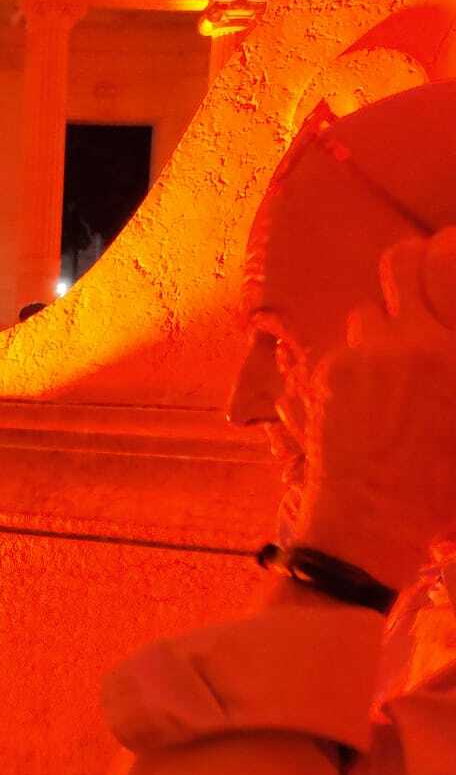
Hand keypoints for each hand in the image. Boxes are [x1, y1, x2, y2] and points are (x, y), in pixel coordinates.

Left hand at [296, 228, 455, 590]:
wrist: (375, 523)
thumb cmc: (438, 490)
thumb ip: (450, 363)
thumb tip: (440, 347)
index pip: (447, 260)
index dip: (441, 252)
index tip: (440, 254)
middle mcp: (418, 339)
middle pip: (400, 263)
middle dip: (403, 270)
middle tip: (406, 291)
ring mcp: (370, 352)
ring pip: (365, 315)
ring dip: (375, 334)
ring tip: (382, 376)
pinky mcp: (330, 371)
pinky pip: (339, 352)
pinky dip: (346, 371)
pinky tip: (354, 407)